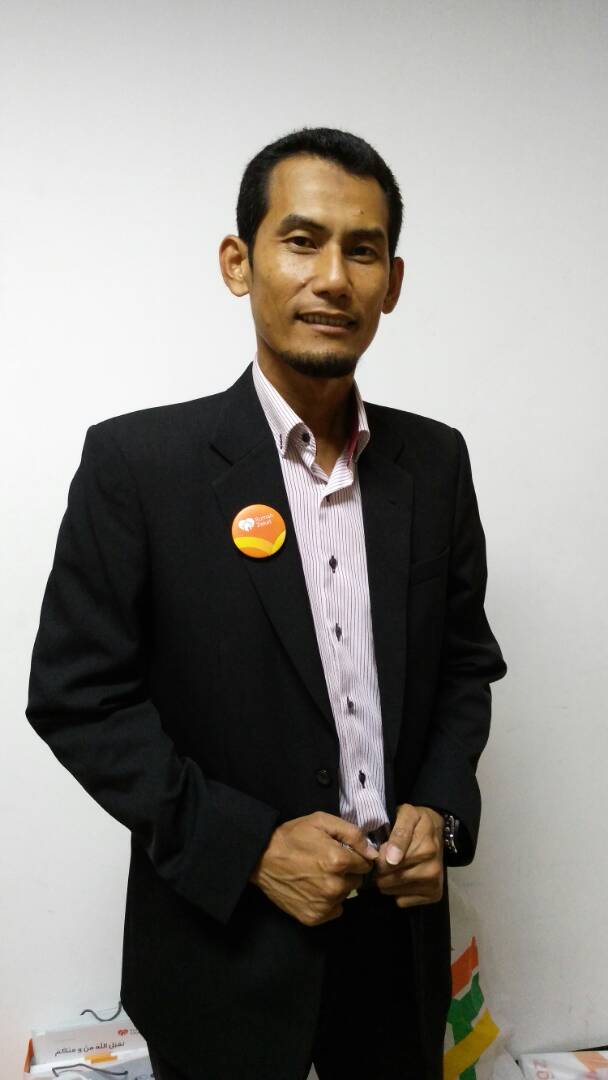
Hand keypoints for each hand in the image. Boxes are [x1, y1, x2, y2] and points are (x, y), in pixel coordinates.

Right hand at [249, 811, 378, 926]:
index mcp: (338, 861)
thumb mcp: (321, 822)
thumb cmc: (292, 836)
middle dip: (347, 872)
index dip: (355, 857)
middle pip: (356, 881)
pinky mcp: (313, 917)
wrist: (261, 858)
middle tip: (327, 863)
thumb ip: (352, 834)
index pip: (365, 864)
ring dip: (337, 886)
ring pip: (345, 895)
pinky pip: (333, 910)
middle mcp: (334, 886)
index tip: (341, 853)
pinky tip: (313, 889)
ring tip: (317, 874)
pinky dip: (328, 901)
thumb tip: (373, 853)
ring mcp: (323, 904)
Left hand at [372, 804, 443, 908]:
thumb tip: (391, 859)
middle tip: (382, 861)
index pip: (387, 864)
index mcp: (426, 849)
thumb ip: (398, 833)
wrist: (437, 831)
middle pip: (388, 880)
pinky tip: (401, 879)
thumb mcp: (407, 815)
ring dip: (386, 882)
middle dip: (379, 871)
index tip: (378, 852)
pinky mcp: (434, 895)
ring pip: (393, 892)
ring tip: (391, 869)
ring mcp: (434, 884)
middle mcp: (432, 869)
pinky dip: (397, 892)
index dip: (377, 858)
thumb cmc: (417, 822)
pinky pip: (402, 901)